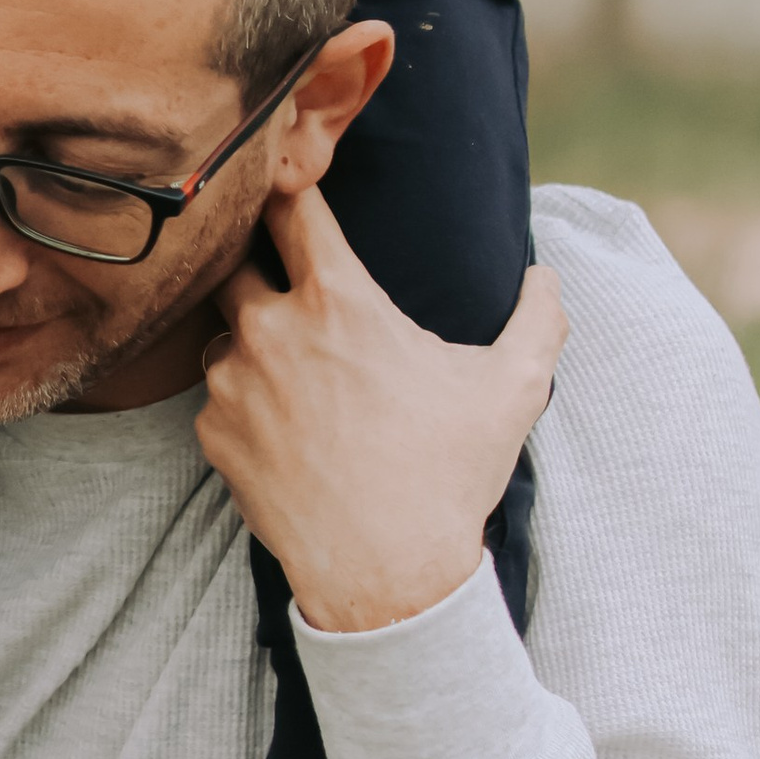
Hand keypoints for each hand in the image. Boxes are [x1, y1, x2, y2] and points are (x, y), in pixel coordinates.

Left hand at [195, 185, 565, 631]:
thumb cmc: (449, 475)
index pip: (291, 204)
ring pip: (222, 331)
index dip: (291, 185)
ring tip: (298, 374)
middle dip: (259, 261)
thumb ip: (539, 318)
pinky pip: (215, 395)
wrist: (388, 576)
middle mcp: (271, 329)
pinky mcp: (211, 432)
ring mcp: (231, 382)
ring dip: (251, 340)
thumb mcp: (513, 389)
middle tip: (291, 283)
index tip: (294, 182)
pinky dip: (242, 401)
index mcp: (338, 301)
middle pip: (236, 257)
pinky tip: (285, 428)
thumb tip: (547, 277)